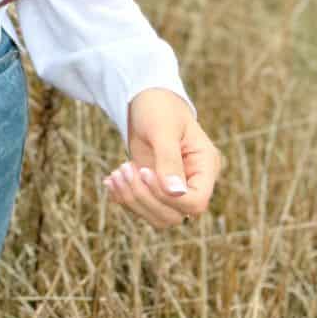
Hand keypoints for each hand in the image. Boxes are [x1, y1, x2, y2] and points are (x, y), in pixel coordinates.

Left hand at [102, 88, 223, 228]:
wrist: (145, 99)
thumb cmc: (159, 107)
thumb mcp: (162, 128)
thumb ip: (169, 159)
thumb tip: (175, 193)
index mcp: (205, 166)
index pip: (196, 202)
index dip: (168, 196)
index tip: (144, 171)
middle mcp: (194, 182)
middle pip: (175, 215)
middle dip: (144, 197)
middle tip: (122, 169)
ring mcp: (175, 189)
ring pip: (158, 217)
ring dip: (132, 200)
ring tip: (116, 174)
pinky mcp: (155, 189)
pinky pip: (143, 208)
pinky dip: (124, 198)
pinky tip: (111, 181)